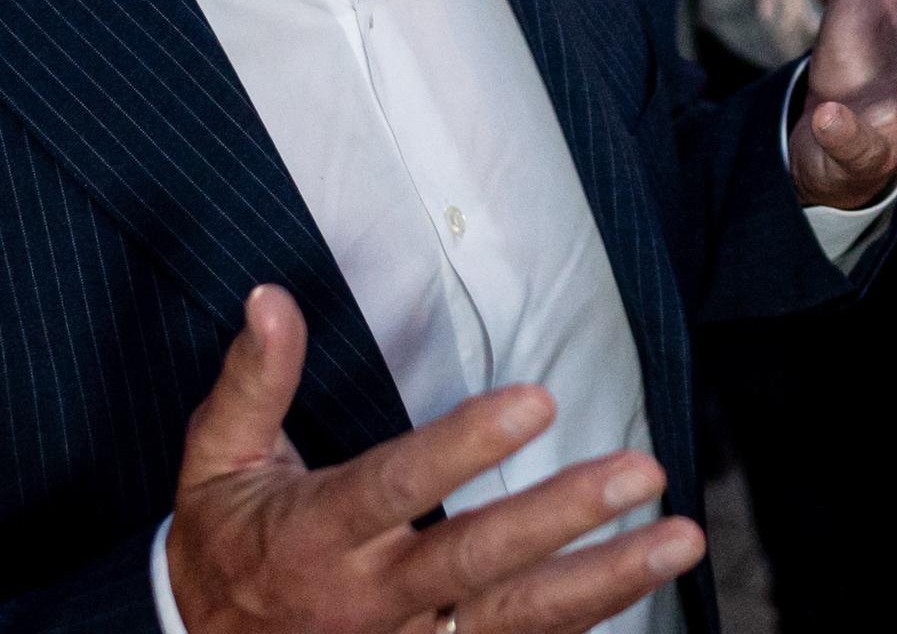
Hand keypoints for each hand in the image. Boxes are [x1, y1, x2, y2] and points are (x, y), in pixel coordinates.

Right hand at [166, 285, 703, 633]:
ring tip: (679, 540)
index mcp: (317, 534)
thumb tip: (271, 297)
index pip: (400, 485)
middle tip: (640, 471)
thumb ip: (253, 381)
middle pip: (476, 560)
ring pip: (516, 621)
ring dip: (604, 582)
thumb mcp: (217, 460)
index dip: (467, 446)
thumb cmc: (221, 546)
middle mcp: (369, 599)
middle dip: (563, 517)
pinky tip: (645, 591)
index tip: (538, 401)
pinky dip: (581, 629)